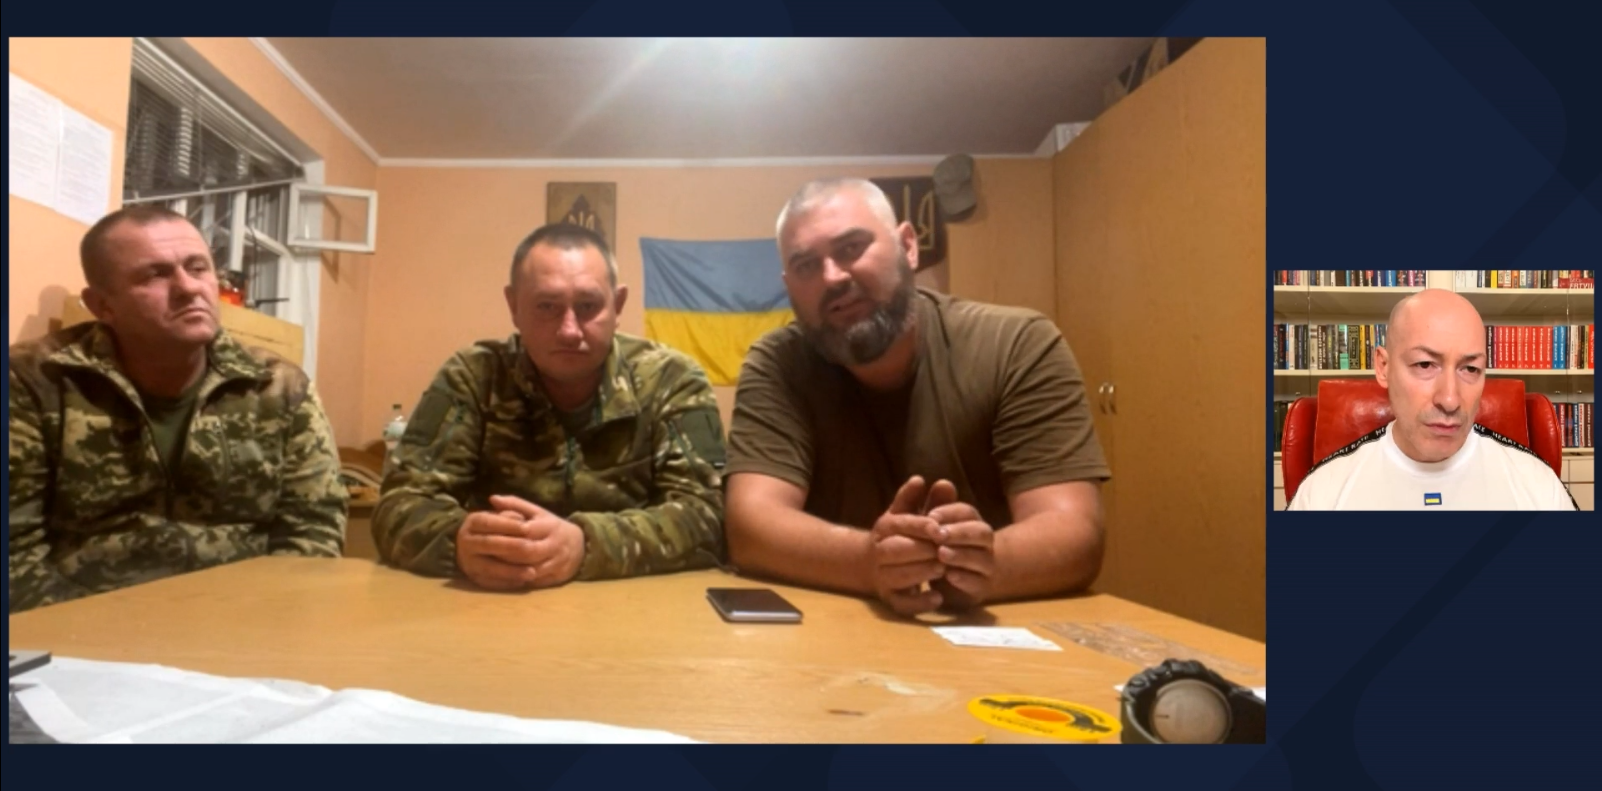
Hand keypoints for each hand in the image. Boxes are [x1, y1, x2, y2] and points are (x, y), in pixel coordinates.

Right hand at [455, 509, 539, 590]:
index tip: (526, 528)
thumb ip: (512, 510)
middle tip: (531, 549)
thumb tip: (519, 518)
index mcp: (473, 522)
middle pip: (487, 544)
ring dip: (511, 571)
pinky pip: (489, 583)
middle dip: (510, 547)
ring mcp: (468, 562)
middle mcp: (466, 542)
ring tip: (532, 572)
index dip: (507, 525)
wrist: (476, 545)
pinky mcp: (474, 578)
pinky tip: (522, 582)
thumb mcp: (504, 513)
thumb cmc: (499, 526)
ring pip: (489, 567)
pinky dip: (506, 583)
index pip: (487, 522)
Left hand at [488, 495, 585, 587]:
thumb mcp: (537, 512)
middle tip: (486, 554)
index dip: (506, 535)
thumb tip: (492, 498)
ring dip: (510, 569)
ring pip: (530, 569)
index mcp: (548, 526)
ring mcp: (556, 563)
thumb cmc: (551, 526)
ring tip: (491, 566)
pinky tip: (504, 577)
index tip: (487, 536)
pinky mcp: (556, 578)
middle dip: (506, 554)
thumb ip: (515, 504)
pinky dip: (519, 580)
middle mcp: (554, 545)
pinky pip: (535, 582)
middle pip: (527, 552)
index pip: (525, 531)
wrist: (580, 545)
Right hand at [869, 476, 948, 615]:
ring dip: (922, 572)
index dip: (920, 525)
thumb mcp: (903, 514)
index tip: (939, 528)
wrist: (871, 564)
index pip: (900, 524)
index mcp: (883, 528)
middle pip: (896, 550)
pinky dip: (920, 603)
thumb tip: (919, 479)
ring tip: (943, 568)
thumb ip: (913, 498)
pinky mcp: (889, 599)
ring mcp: (882, 578)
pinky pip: (901, 605)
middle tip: (945, 550)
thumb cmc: (896, 535)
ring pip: (898, 577)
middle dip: (922, 550)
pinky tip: (938, 597)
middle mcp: (878, 553)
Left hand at [923, 479, 995, 609]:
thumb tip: (942, 482)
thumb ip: (934, 503)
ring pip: (982, 557)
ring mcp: (985, 564)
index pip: (967, 511)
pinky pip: (978, 582)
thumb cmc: (938, 545)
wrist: (953, 579)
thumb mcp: (931, 525)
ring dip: (961, 555)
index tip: (930, 516)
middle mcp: (983, 542)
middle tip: (937, 535)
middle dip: (959, 532)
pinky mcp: (981, 587)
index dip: (950, 512)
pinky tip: (949, 575)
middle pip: (981, 531)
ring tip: (941, 554)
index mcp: (970, 522)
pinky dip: (965, 579)